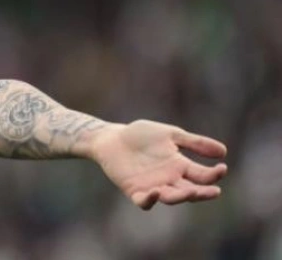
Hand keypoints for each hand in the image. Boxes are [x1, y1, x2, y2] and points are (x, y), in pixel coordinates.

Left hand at [91, 119, 227, 209]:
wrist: (112, 138)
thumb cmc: (141, 135)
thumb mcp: (170, 134)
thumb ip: (194, 142)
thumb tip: (224, 151)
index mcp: (180, 166)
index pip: (202, 175)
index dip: (214, 174)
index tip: (222, 168)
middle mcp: (169, 180)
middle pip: (190, 191)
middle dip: (203, 193)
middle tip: (215, 191)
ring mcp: (153, 186)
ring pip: (171, 198)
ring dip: (181, 197)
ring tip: (192, 193)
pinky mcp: (134, 191)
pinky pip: (144, 202)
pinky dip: (149, 200)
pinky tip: (155, 192)